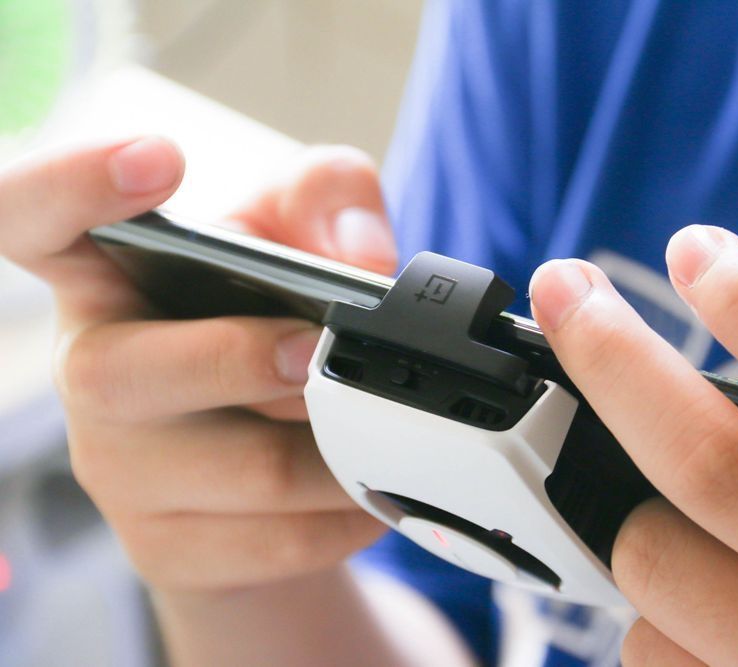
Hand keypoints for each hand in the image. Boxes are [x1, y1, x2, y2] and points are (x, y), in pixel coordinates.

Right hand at [0, 139, 393, 592]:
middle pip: (124, 375)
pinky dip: (351, 511)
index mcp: (107, 279)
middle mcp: (95, 375)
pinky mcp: (171, 548)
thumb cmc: (266, 325)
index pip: (31, 220)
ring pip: (243, 473)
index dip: (71, 186)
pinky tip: (374, 487)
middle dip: (239, 360)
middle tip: (320, 350)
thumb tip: (365, 257)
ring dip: (335, 449)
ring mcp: (122, 472)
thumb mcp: (297, 236)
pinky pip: (281, 540)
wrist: (262, 460)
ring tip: (382, 424)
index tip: (160, 160)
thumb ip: (331, 200)